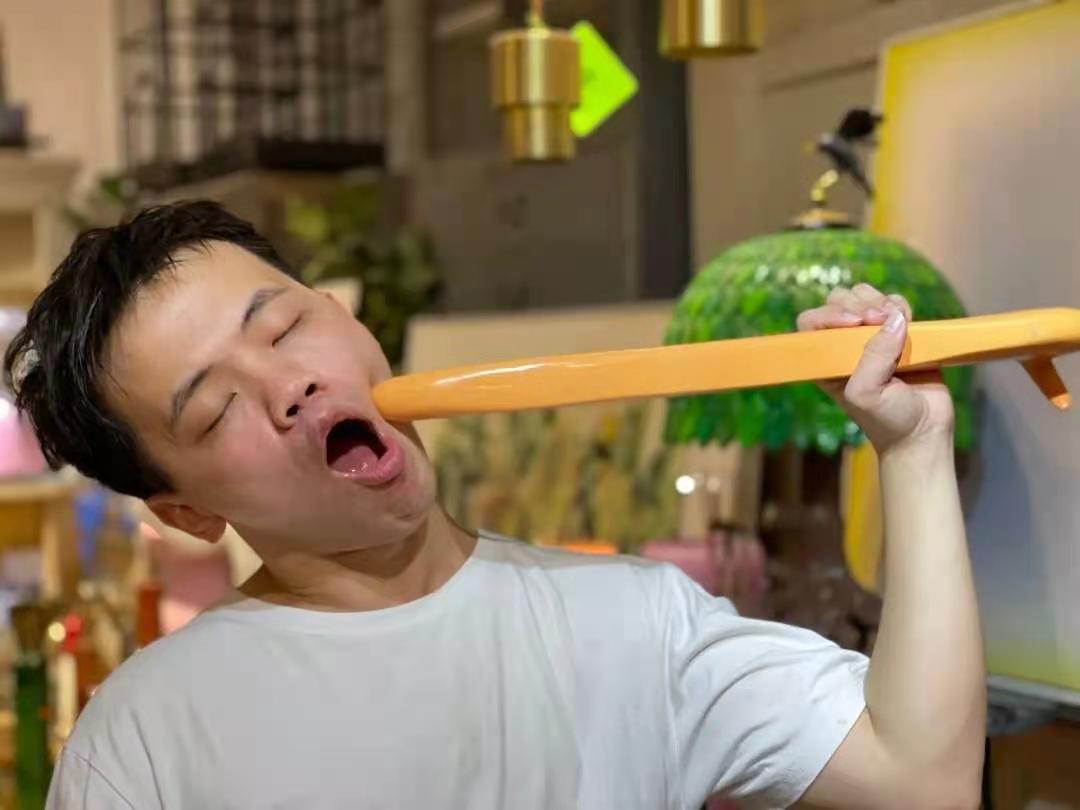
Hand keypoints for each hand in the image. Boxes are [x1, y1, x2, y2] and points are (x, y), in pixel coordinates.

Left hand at [796, 284, 954, 454]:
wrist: (923, 431)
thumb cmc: (886, 419)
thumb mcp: (867, 393)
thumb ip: (874, 356)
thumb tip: (893, 319)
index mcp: (826, 359)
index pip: (811, 322)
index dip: (829, 313)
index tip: (854, 322)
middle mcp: (844, 345)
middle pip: (839, 301)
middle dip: (858, 304)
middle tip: (876, 319)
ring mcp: (871, 336)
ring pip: (866, 297)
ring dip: (880, 301)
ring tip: (897, 321)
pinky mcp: (898, 333)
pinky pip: (894, 304)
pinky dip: (899, 305)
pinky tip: (908, 321)